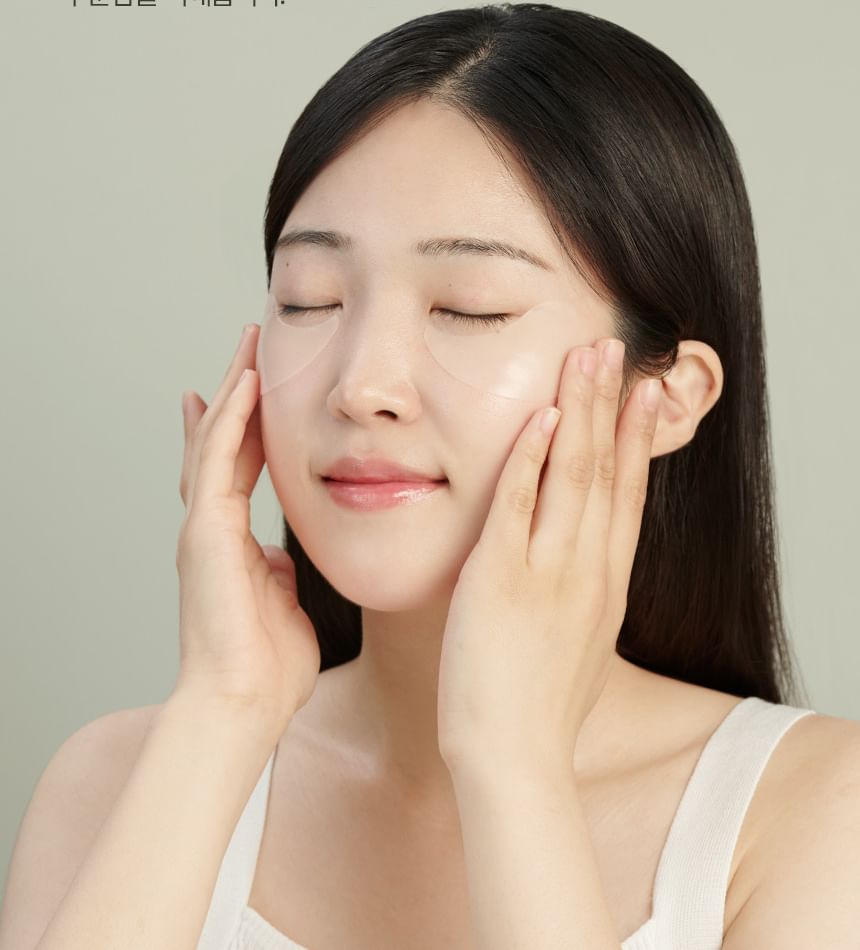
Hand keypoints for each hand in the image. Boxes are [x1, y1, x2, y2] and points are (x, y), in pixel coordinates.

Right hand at [175, 323, 319, 727]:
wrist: (244, 703)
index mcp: (231, 543)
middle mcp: (212, 528)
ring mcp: (205, 528)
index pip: (237, 469)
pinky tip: (245, 383)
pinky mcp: (206, 531)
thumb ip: (280, 574)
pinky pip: (219, 461)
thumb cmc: (267, 667)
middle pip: (221, 444)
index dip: (248, 427)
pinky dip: (232, 419)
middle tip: (249, 349)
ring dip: (234, 391)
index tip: (256, 390)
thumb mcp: (283, 604)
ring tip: (248, 346)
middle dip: (236, 395)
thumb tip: (283, 558)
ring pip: (216, 441)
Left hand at [437, 337, 658, 774]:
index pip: (629, 497)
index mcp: (606, 585)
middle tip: (617, 346)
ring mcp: (548, 572)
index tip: (645, 393)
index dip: (638, 440)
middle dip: (613, 404)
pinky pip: (517, 506)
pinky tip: (540, 418)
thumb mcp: (582, 646)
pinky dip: (531, 458)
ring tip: (589, 357)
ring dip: (582, 411)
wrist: (514, 759)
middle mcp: (587, 570)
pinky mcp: (501, 580)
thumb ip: (583, 599)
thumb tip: (581, 573)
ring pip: (574, 475)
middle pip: (607, 471)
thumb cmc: (540, 711)